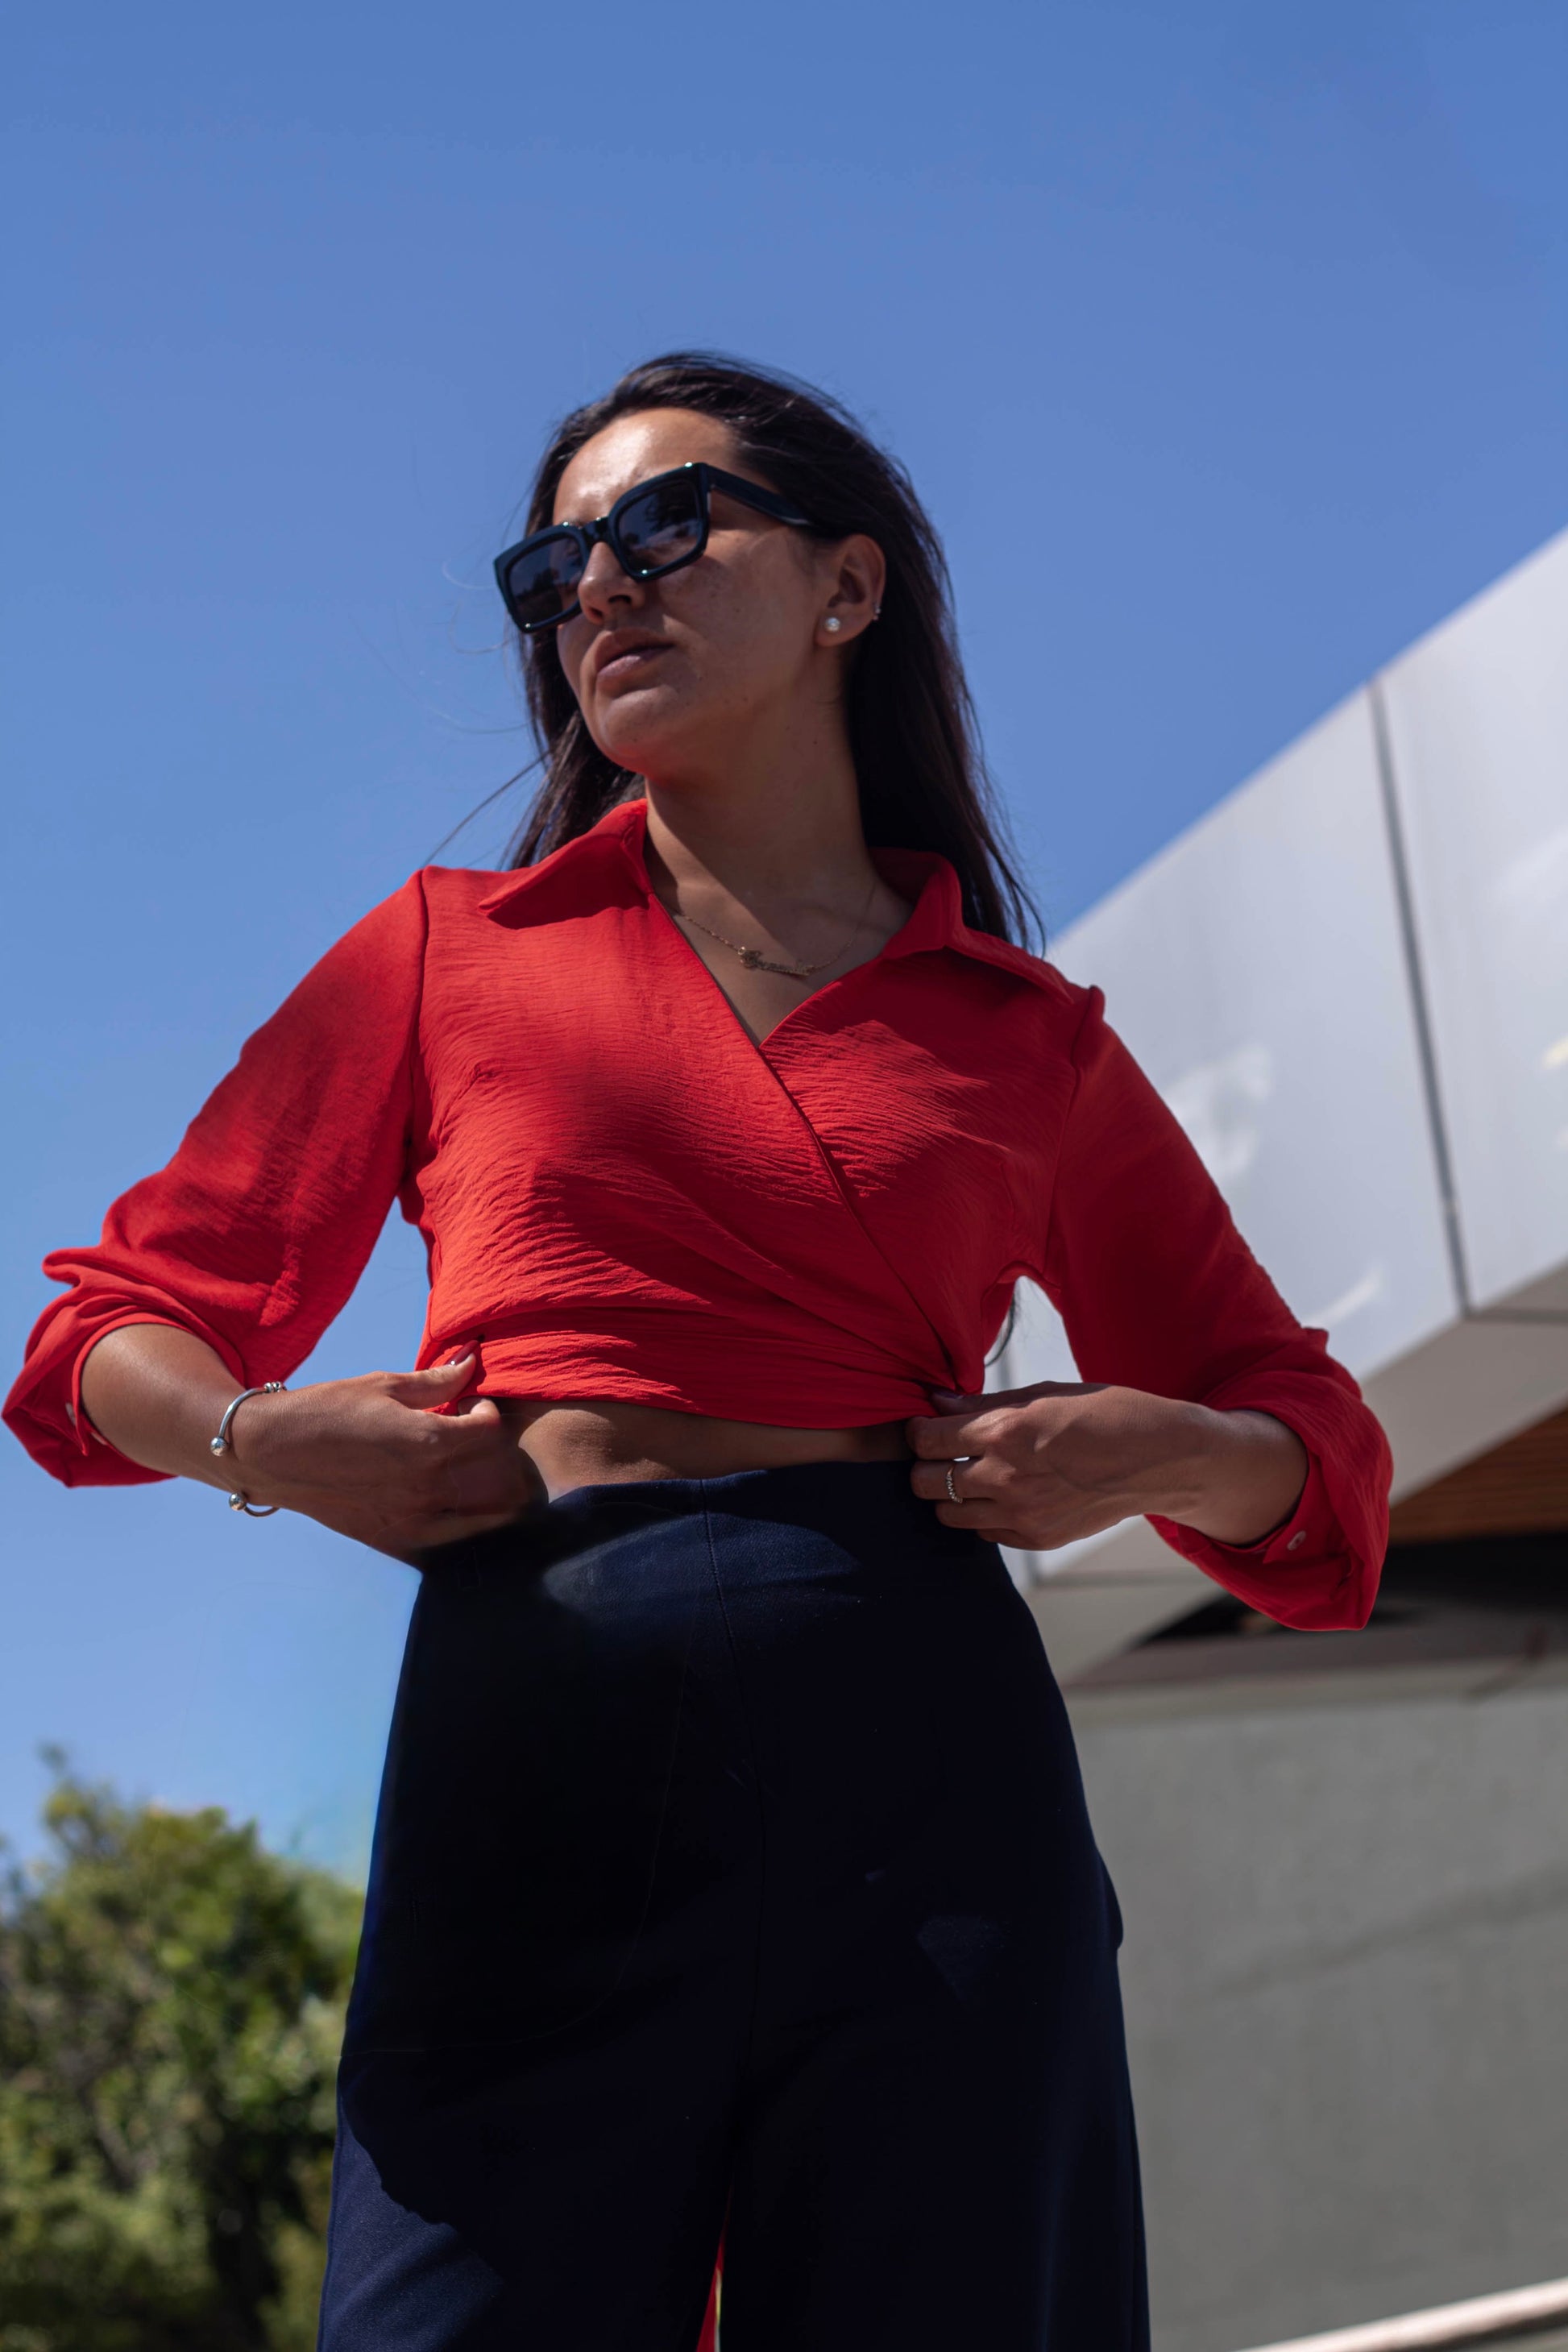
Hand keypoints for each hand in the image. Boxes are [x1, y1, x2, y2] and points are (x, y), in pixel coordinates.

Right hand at [225, 1358, 545, 1561]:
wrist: (270, 1453)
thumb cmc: (326, 1410)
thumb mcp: (382, 1385)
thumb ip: (436, 1380)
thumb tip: (473, 1361)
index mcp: (428, 1442)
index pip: (490, 1431)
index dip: (487, 1411)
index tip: (469, 1403)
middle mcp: (427, 1485)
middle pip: (496, 1476)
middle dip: (498, 1454)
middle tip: (476, 1439)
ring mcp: (412, 1518)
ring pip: (483, 1516)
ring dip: (493, 1495)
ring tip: (476, 1474)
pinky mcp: (393, 1539)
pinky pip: (449, 1539)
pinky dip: (464, 1525)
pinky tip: (454, 1507)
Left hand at [906, 1381, 1307, 1550]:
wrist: (1159, 1459)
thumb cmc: (1104, 1414)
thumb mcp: (1043, 1394)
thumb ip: (983, 1404)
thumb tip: (936, 1401)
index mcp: (1005, 1432)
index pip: (927, 1440)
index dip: (919, 1432)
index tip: (926, 1427)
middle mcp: (1005, 1478)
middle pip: (927, 1482)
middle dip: (925, 1466)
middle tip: (941, 1454)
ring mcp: (1020, 1514)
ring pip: (947, 1515)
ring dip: (949, 1495)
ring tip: (968, 1476)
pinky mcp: (1036, 1538)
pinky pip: (983, 1533)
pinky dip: (980, 1516)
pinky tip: (999, 1495)